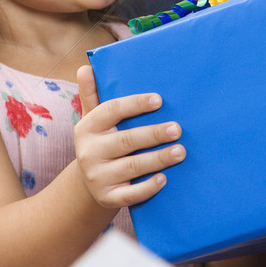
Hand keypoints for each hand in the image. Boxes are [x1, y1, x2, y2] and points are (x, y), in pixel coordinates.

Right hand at [74, 65, 185, 208]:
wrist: (89, 184)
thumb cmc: (101, 142)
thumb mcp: (92, 119)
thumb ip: (91, 94)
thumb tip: (85, 68)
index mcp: (87, 127)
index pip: (111, 111)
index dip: (135, 104)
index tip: (159, 100)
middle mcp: (89, 152)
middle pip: (126, 140)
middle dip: (153, 134)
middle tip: (178, 128)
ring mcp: (97, 177)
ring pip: (132, 167)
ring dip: (158, 159)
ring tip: (180, 151)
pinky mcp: (107, 198)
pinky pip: (130, 195)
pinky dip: (147, 187)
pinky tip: (164, 178)